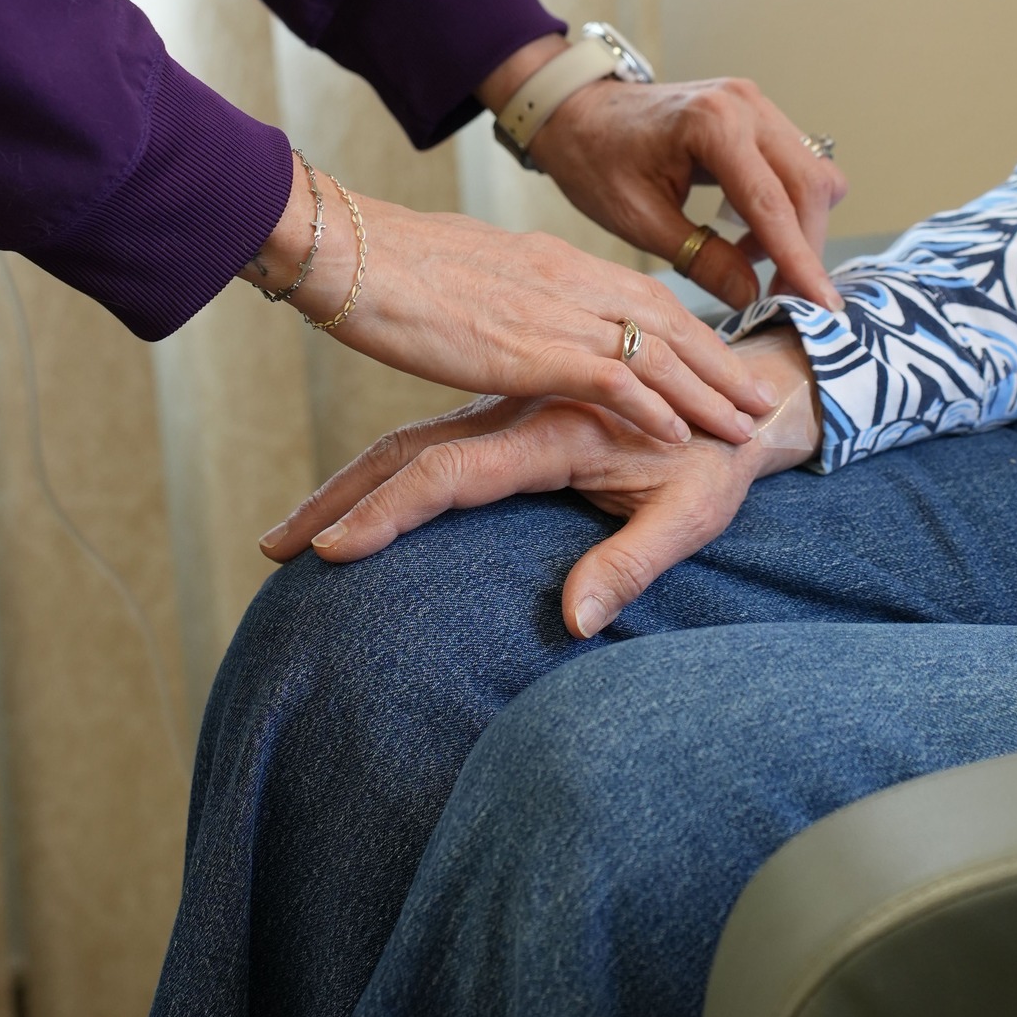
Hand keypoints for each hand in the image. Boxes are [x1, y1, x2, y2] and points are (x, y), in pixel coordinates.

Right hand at [242, 161, 776, 445]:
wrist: (345, 247)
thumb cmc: (386, 265)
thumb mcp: (465, 282)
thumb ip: (504, 305)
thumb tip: (514, 330)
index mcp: (549, 262)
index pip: (640, 295)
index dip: (690, 330)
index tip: (726, 360)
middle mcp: (563, 278)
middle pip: (665, 319)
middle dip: (720, 361)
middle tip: (762, 396)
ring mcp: (549, 309)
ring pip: (655, 347)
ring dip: (708, 388)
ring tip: (749, 423)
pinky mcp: (525, 346)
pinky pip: (609, 375)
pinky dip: (651, 404)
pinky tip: (681, 431)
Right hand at [259, 328, 818, 635]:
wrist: (743, 392)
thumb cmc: (720, 459)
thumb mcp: (692, 515)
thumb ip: (632, 563)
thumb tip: (573, 624)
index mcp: (555, 430)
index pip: (453, 473)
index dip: (389, 512)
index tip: (332, 554)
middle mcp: (519, 416)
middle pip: (408, 453)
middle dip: (338, 499)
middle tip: (274, 550)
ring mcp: (508, 416)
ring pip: (410, 443)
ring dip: (349, 486)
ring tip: (289, 536)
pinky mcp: (509, 424)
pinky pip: (434, 446)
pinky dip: (385, 476)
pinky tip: (353, 508)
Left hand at [481, 40, 848, 310]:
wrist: (578, 112)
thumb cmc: (595, 160)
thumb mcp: (638, 220)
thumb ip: (701, 258)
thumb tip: (753, 297)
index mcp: (711, 124)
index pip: (772, 203)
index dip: (800, 260)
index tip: (822, 306)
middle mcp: (746, 105)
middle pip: (810, 187)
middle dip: (806, 249)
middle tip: (786, 299)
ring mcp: (757, 105)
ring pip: (815, 176)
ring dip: (801, 228)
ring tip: (755, 265)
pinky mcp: (759, 116)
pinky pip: (798, 166)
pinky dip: (789, 207)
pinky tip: (751, 236)